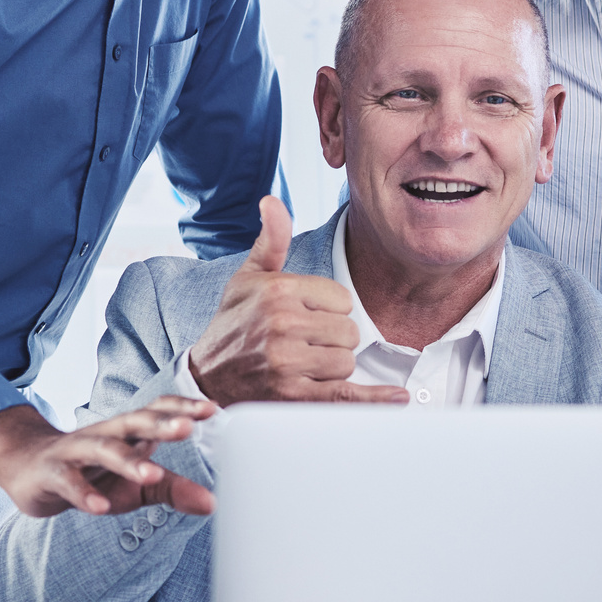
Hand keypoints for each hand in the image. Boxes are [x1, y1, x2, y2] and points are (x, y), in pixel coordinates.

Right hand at [0, 398, 216, 518]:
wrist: (28, 470)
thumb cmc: (92, 474)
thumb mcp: (133, 485)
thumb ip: (171, 488)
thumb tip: (211, 503)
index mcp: (127, 432)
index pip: (156, 410)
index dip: (182, 407)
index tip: (213, 409)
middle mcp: (104, 434)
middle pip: (133, 422)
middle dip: (160, 424)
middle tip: (187, 428)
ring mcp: (75, 451)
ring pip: (102, 449)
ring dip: (127, 460)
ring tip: (151, 474)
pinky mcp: (51, 473)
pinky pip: (68, 481)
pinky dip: (84, 493)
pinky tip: (100, 508)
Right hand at [186, 197, 409, 407]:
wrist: (205, 377)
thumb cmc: (233, 324)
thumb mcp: (248, 277)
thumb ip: (270, 240)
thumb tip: (272, 201)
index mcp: (278, 290)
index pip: (343, 299)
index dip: (329, 310)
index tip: (304, 317)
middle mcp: (282, 323)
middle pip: (349, 332)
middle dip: (332, 341)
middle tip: (302, 344)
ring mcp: (287, 362)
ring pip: (346, 362)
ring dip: (330, 369)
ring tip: (300, 366)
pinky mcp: (291, 396)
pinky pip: (344, 395)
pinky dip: (371, 400)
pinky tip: (396, 397)